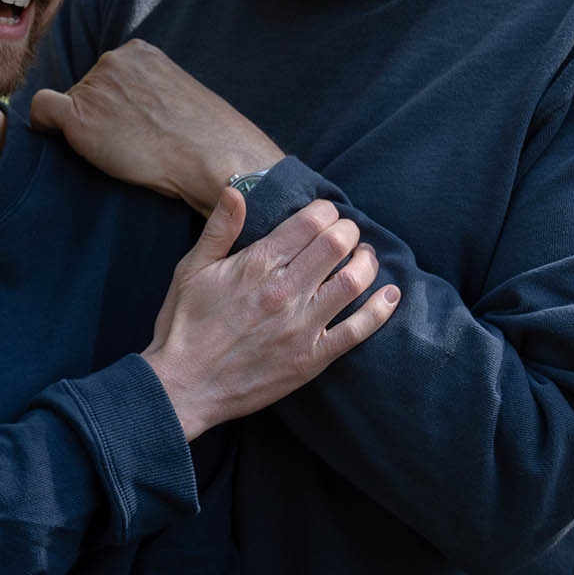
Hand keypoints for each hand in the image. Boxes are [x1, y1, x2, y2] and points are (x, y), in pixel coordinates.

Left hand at [29, 39, 282, 213]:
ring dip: (83, 127)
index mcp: (138, 52)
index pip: (106, 75)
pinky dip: (43, 125)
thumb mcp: (176, 93)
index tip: (132, 124)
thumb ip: (148, 88)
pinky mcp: (78, 116)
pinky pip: (42, 111)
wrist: (209, 157)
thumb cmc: (202, 136)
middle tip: (127, 142)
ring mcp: (94, 86)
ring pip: (69, 105)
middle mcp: (112, 61)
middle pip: (85, 88)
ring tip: (118, 150)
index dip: (113, 102)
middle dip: (98, 114)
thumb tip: (132, 107)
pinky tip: (56, 138)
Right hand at [144, 191, 398, 439]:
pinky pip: (358, 330)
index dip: (326, 211)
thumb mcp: (191, 269)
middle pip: (337, 244)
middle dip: (348, 231)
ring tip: (363, 258)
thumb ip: (219, 228)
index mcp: (257, 264)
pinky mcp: (312, 358)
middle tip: (346, 235)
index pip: (311, 221)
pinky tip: (390, 294)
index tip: (325, 215)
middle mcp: (285, 291)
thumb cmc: (184, 325)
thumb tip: (235, 189)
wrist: (182, 385)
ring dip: (366, 261)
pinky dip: (380, 309)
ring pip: (354, 280)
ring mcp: (302, 326)